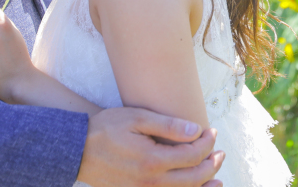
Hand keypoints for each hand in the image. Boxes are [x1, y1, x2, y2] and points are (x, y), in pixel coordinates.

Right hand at [77, 108, 224, 186]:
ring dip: (203, 186)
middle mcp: (151, 182)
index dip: (207, 143)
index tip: (212, 132)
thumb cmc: (106, 129)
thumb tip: (196, 131)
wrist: (76, 150)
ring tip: (217, 179)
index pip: (193, 155)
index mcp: (153, 160)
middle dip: (211, 165)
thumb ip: (168, 126)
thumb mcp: (137, 118)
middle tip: (220, 153)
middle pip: (193, 178)